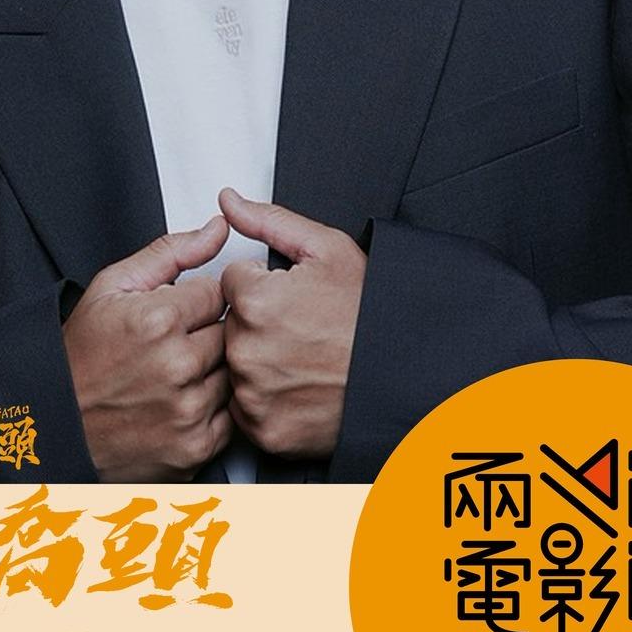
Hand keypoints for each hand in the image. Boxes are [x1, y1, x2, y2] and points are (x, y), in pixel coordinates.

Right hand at [62, 215, 231, 480]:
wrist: (56, 425)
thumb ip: (172, 252)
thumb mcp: (113, 286)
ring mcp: (188, 410)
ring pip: (235, 373)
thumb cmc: (82, 355)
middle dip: (209, 334)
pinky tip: (182, 401)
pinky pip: (232, 415)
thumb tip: (219, 227)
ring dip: (214, 371)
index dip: (198, 301)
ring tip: (177, 373)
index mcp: (158, 319)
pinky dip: (214, 408)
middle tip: (176, 343)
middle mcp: (177, 365)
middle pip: (231, 332)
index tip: (175, 314)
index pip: (219, 293)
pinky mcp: (195, 446)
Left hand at [218, 188, 365, 458]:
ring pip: (235, 365)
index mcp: (255, 301)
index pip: (231, 282)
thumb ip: (268, 221)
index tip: (294, 299)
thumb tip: (228, 200)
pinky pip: (246, 406)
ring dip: (259, 359)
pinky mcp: (264, 431)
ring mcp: (254, 394)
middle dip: (258, 322)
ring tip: (303, 357)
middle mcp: (246, 350)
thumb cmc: (370, 313)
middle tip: (303, 329)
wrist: (403, 375)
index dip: (264, 286)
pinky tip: (298, 385)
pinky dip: (266, 398)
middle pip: (231, 324)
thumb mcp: (327, 249)